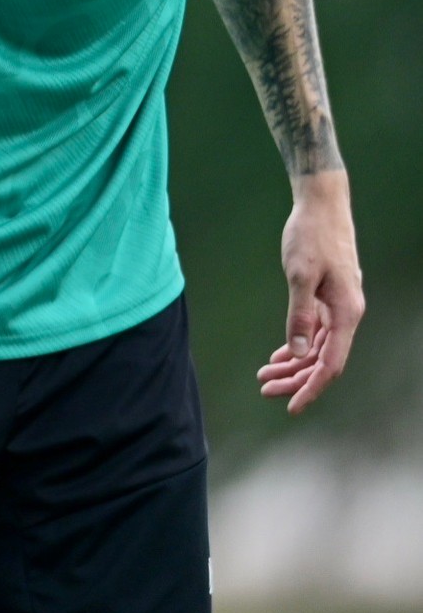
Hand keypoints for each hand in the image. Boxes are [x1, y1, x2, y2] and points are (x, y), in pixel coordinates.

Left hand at [259, 172, 362, 413]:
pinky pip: (316, 331)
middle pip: (323, 360)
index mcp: (347, 313)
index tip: (290, 406)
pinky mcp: (329, 297)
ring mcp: (339, 306)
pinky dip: (298, 344)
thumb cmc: (311, 236)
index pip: (331, 364)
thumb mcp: (299, 275)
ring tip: (264, 374)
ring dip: (294, 363)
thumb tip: (297, 353)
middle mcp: (348, 314)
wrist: (322, 206)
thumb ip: (299, 315)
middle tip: (264, 388)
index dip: (311, 388)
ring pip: (318, 347)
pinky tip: (280, 354)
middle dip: (295, 379)